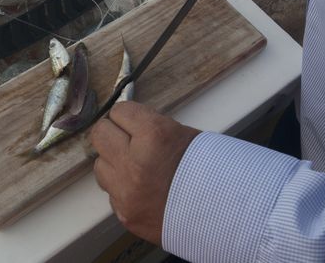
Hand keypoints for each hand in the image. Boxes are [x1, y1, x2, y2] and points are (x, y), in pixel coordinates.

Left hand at [90, 102, 200, 244]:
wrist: (224, 213)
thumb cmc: (209, 170)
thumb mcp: (183, 136)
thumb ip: (150, 128)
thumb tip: (127, 123)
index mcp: (154, 135)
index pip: (120, 111)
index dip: (128, 115)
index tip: (133, 120)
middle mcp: (134, 162)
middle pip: (100, 133)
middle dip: (112, 133)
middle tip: (125, 139)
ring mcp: (126, 191)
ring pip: (100, 165)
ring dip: (114, 163)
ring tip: (135, 168)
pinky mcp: (124, 214)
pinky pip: (111, 193)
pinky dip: (122, 189)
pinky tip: (142, 189)